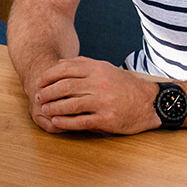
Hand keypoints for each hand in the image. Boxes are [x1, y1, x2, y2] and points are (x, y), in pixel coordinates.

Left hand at [34, 56, 157, 133]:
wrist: (149, 102)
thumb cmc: (124, 85)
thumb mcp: (105, 69)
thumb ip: (82, 64)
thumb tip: (59, 64)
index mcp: (97, 69)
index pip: (66, 70)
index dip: (49, 76)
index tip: (39, 82)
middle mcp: (99, 84)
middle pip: (65, 87)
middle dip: (47, 92)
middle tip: (37, 96)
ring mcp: (103, 102)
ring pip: (71, 105)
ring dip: (53, 108)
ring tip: (44, 109)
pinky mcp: (106, 119)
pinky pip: (81, 121)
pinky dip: (66, 122)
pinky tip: (56, 122)